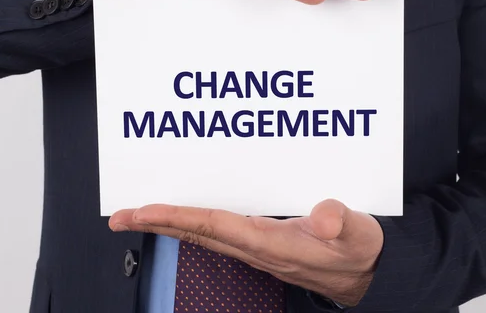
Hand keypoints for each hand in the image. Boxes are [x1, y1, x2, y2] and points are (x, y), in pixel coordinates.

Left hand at [109, 199, 383, 306]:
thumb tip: (321, 218)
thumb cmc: (359, 251)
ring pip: (203, 233)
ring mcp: (256, 249)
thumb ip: (340, 224)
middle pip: (197, 232)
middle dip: (157, 223)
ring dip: (170, 223)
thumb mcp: (358, 235)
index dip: (178, 217)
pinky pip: (217, 233)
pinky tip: (185, 217)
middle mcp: (257, 248)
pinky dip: (193, 223)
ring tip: (142, 213)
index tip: (143, 210)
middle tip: (120, 215)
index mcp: (273, 243)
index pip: (215, 226)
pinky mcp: (262, 245)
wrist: (365, 274)